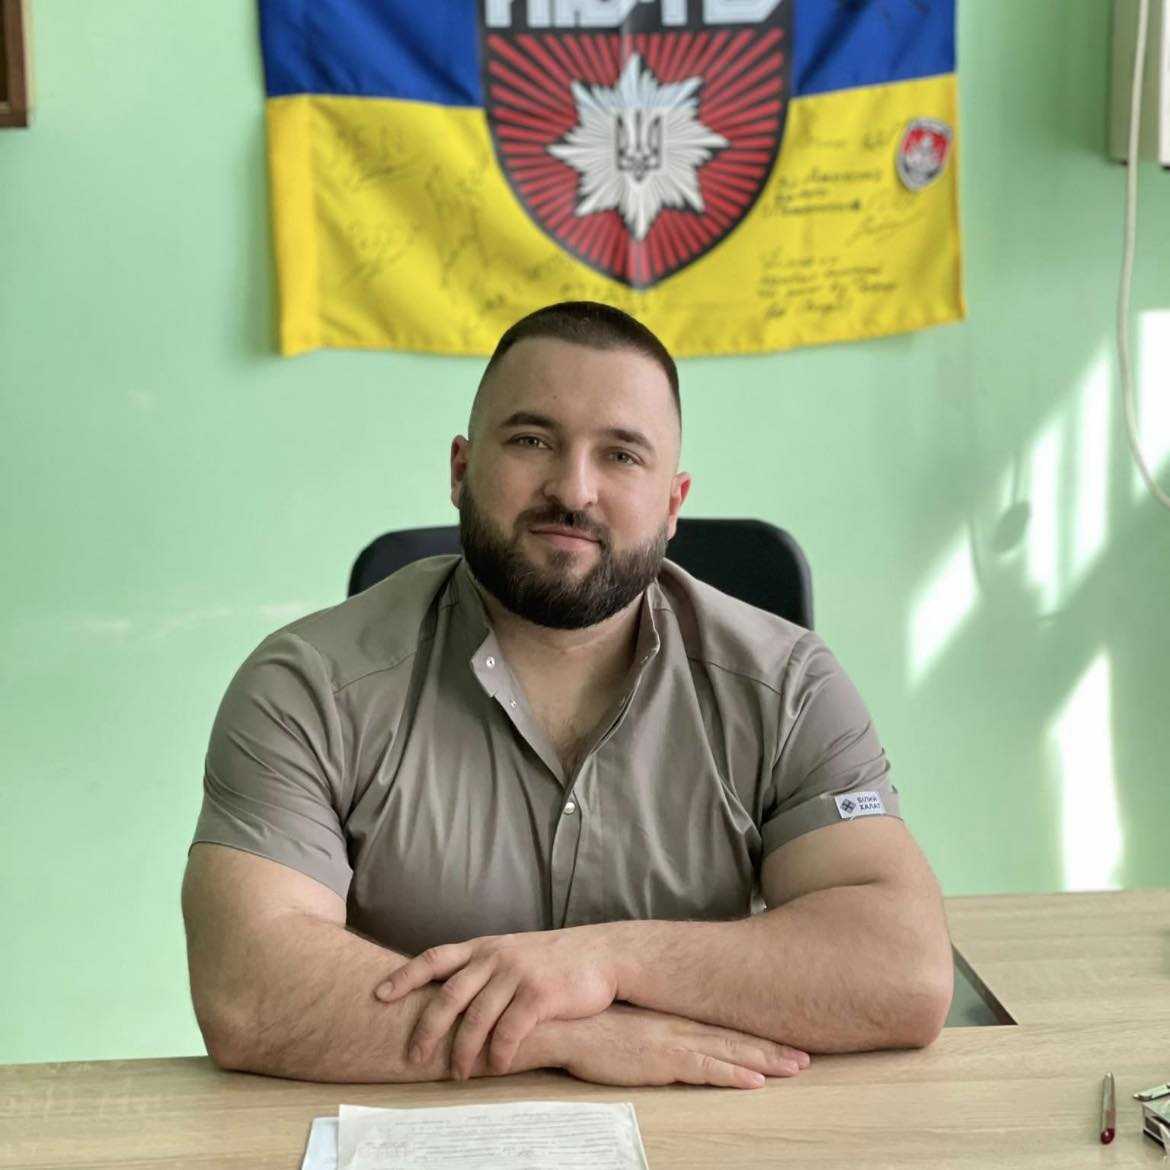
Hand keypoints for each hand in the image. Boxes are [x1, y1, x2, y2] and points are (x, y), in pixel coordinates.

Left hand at [373, 926, 620, 1079]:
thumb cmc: (554, 960)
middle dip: (426, 1029)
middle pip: (448, 995)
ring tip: (458, 1074)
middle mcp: (495, 956)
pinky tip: (496, 1068)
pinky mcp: (539, 995)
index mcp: (484, 946)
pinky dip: (498, 1055)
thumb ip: (482, 967)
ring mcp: (517, 974)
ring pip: (475, 1019)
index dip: (404, 976)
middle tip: (413, 1056)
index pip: (434, 958)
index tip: (378, 994)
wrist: (602, 955)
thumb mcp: (512, 951)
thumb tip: (446, 990)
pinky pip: (509, 1032)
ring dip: (463, 1052)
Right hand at [546, 1003, 810, 1088]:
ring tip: (796, 1067)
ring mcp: (672, 1041)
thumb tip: (660, 1041)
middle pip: (736, 1037)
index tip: (784, 1040)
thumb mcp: (626, 1025)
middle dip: (774, 1047)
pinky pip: (705, 1070)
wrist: (562, 1023)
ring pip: (730, 1052)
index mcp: (671, 1018)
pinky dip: (733, 1074)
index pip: (722, 1027)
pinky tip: (755, 1081)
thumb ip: (648, 1032)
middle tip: (807, 1057)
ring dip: (766, 1060)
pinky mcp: (661, 1060)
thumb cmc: (587, 1027)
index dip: (755, 1034)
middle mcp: (678, 1026)